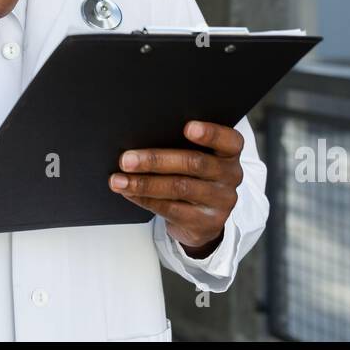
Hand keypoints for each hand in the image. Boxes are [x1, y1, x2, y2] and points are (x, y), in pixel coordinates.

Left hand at [108, 120, 242, 257]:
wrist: (204, 218)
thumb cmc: (194, 176)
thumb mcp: (199, 157)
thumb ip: (182, 145)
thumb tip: (142, 136)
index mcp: (229, 152)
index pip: (229, 140)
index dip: (210, 133)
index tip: (187, 127)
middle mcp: (230, 176)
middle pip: (194, 163)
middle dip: (156, 160)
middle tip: (127, 159)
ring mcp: (220, 201)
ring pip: (179, 188)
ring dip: (144, 183)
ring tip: (119, 180)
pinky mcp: (205, 223)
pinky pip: (171, 209)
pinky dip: (145, 199)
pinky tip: (129, 193)